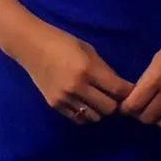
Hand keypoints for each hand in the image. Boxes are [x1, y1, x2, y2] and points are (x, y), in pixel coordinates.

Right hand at [18, 22, 133, 125]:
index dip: (128, 92)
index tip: (130, 91)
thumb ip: (104, 69)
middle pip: (109, 108)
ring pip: (95, 117)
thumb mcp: (88, 50)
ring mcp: (65, 98)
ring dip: (100, 110)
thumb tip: (119, 86)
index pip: (118, 89)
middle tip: (113, 96)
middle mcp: (77, 87)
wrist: (30, 46)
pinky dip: (86, 113)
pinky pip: (79, 118)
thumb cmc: (61, 41)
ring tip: (97, 100)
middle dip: (115, 102)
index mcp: (87, 69)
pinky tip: (84, 103)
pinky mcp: (55, 105)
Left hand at [121, 15, 160, 129]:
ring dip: (158, 118)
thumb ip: (148, 79)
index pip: (134, 104)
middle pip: (147, 118)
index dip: (126, 108)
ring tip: (158, 109)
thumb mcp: (158, 58)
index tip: (126, 105)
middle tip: (142, 107)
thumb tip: (137, 97)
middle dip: (140, 114)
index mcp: (157, 76)